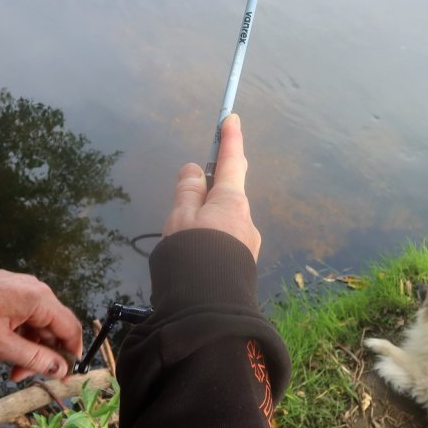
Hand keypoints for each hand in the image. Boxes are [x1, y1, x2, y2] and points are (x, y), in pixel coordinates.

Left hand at [0, 270, 83, 381]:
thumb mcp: (3, 345)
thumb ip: (35, 359)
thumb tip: (62, 370)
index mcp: (41, 300)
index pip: (71, 329)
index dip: (72, 355)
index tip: (65, 378)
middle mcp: (38, 292)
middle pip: (54, 329)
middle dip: (44, 356)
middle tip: (22, 377)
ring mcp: (24, 291)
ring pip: (39, 326)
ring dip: (30, 349)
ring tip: (9, 369)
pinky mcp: (11, 293)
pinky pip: (26, 319)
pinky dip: (20, 337)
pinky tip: (5, 351)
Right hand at [162, 114, 260, 259]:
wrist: (209, 309)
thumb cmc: (192, 257)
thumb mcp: (180, 218)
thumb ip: (186, 190)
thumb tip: (193, 170)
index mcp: (231, 201)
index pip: (231, 160)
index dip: (230, 138)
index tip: (231, 118)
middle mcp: (246, 218)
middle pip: (226, 193)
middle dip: (209, 190)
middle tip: (188, 197)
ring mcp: (248, 242)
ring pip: (224, 220)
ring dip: (206, 221)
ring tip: (182, 242)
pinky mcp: (244, 263)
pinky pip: (225, 241)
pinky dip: (211, 240)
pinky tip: (195, 257)